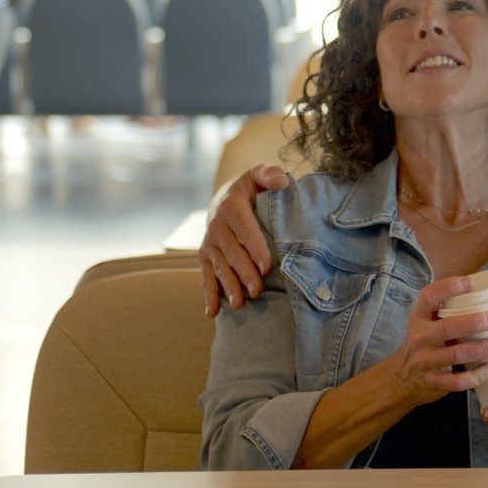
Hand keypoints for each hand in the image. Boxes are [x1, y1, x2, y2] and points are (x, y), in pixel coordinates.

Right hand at [200, 163, 289, 316]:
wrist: (223, 196)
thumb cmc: (249, 188)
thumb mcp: (258, 175)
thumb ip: (269, 174)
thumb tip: (282, 181)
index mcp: (231, 207)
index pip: (245, 230)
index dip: (255, 249)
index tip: (267, 267)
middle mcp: (216, 226)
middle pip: (232, 253)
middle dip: (244, 273)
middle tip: (258, 291)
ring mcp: (209, 243)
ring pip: (219, 268)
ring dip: (228, 286)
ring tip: (239, 304)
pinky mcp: (204, 256)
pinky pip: (205, 276)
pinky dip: (208, 294)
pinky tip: (212, 312)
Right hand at [383, 275, 487, 407]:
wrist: (400, 380)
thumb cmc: (423, 345)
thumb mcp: (425, 325)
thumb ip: (445, 312)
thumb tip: (484, 292)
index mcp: (419, 318)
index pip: (429, 296)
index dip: (448, 287)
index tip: (470, 283)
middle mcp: (420, 337)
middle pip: (447, 327)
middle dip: (473, 322)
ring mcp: (425, 361)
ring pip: (455, 354)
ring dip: (482, 349)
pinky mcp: (433, 382)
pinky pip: (457, 381)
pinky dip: (477, 376)